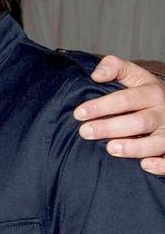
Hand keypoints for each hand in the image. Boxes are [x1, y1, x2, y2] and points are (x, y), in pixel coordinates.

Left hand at [74, 55, 164, 174]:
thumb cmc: (142, 93)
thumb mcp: (133, 75)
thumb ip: (114, 67)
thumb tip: (96, 75)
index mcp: (152, 93)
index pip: (126, 99)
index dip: (102, 106)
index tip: (78, 113)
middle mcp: (164, 113)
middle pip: (139, 121)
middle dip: (111, 127)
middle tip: (85, 132)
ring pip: (157, 142)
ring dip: (134, 147)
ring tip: (110, 149)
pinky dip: (161, 165)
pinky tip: (144, 166)